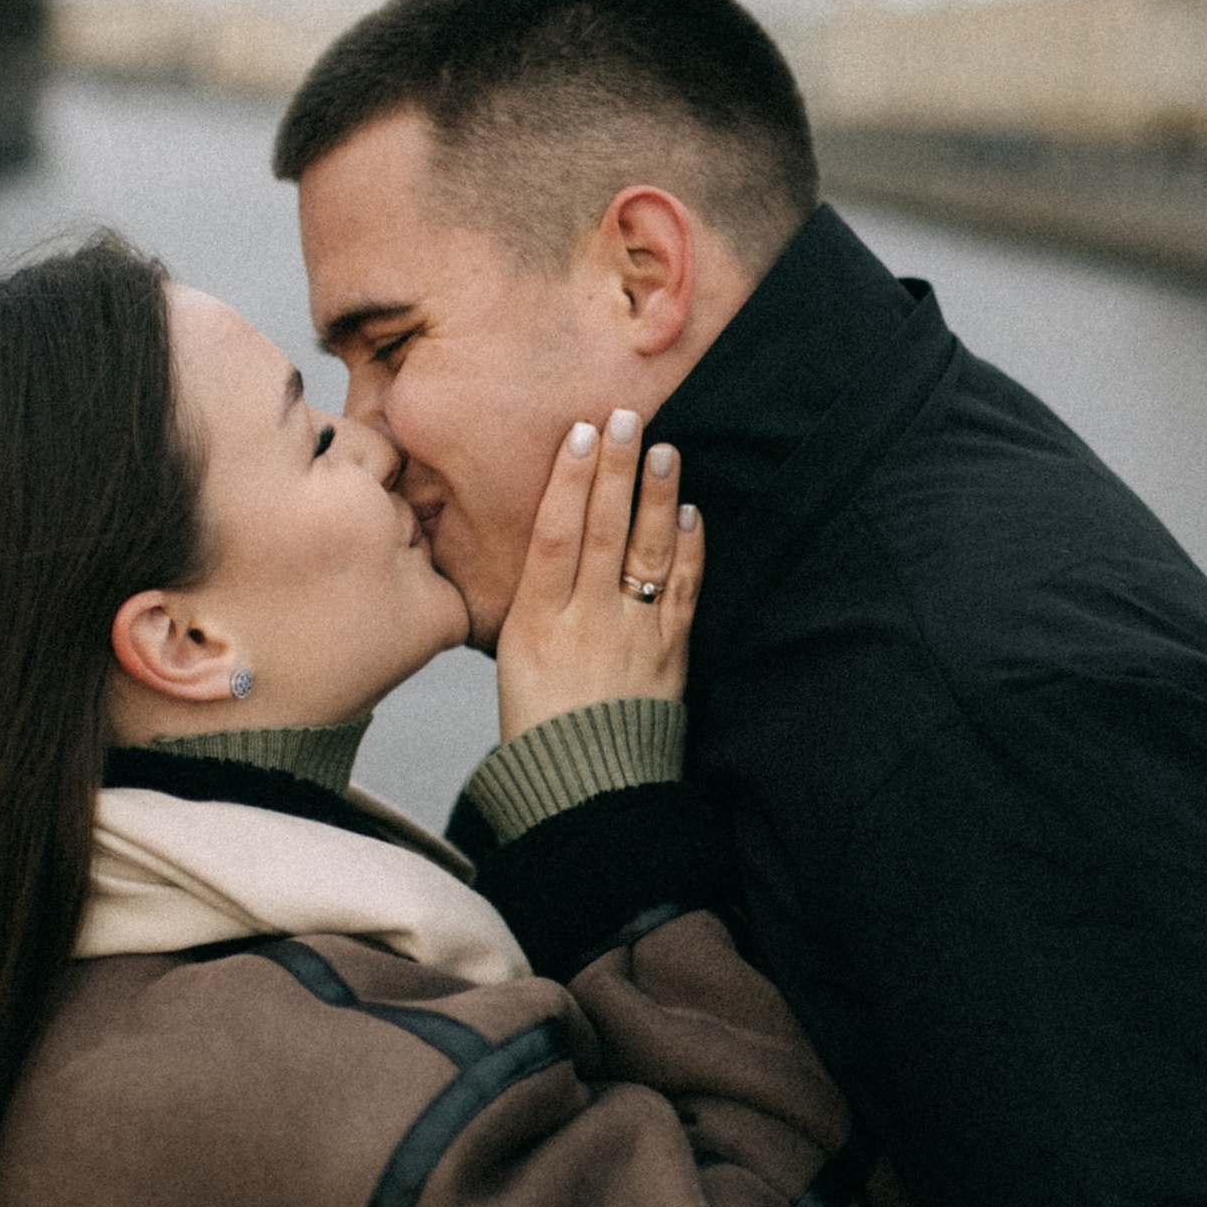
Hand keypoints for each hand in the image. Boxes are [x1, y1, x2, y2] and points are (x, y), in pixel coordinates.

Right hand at [494, 410, 702, 742]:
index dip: (568, 480)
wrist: (586, 790)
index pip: (554, 535)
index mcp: (537, 623)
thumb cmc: (539, 727)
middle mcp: (586, 623)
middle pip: (602, 531)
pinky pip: (684, 593)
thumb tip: (548, 545)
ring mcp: (632, 637)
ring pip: (648, 553)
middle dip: (614, 470)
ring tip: (664, 449)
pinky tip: (693, 514)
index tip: (580, 434)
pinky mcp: (669, 656)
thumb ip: (535, 601)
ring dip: (658, 496)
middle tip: (626, 416)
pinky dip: (691, 551)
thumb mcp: (514, 660)